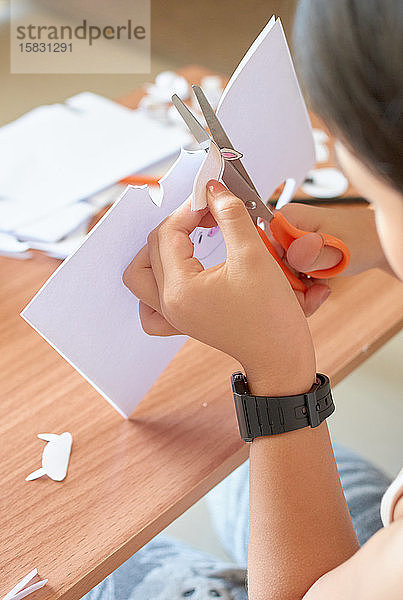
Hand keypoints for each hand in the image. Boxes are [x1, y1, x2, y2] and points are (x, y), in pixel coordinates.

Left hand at [123, 181, 314, 394]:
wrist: (280, 355)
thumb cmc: (271, 315)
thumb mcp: (254, 255)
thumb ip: (230, 215)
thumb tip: (214, 190)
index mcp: (180, 289)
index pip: (169, 232)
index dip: (190, 208)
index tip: (213, 197)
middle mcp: (168, 303)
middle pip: (153, 247)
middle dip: (179, 223)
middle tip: (207, 214)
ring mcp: (172, 314)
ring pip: (141, 273)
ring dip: (160, 249)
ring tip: (188, 237)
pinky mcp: (182, 320)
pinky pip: (149, 302)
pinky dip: (155, 282)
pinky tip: (177, 270)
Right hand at [264, 203, 387, 315]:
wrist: (375, 243)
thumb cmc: (362, 239)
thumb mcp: (337, 249)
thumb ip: (311, 254)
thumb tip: (290, 257)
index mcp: (286, 218)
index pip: (260, 251)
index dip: (275, 273)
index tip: (296, 285)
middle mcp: (282, 228)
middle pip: (267, 265)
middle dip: (288, 284)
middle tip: (312, 291)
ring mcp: (286, 241)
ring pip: (277, 274)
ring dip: (296, 288)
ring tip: (318, 287)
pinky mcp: (293, 253)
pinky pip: (287, 275)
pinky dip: (301, 286)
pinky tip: (316, 285)